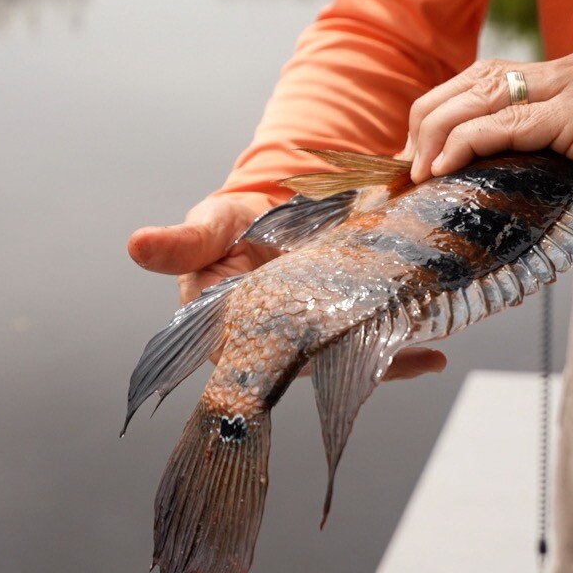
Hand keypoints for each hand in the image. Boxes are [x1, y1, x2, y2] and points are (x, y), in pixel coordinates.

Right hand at [128, 192, 447, 379]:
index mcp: (228, 331)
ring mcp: (313, 340)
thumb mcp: (211, 225)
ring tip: (425, 357)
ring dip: (383, 360)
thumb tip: (136, 245)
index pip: (248, 359)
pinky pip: (373, 347)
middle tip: (389, 358)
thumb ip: (183, 242)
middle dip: (346, 364)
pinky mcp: (344, 328)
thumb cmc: (232, 225)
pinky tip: (435, 356)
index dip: (276, 365)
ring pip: (346, 359)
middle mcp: (273, 346)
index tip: (309, 362)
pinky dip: (403, 353)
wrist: (275, 207)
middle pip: (309, 364)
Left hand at [406, 47, 572, 209]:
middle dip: (429, 119)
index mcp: (569, 74)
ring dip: (440, 131)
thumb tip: (444, 171)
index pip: (486, 77)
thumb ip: (515, 152)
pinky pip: (511, 123)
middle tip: (406, 164)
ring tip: (419, 168)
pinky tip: (444, 165)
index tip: (412, 150)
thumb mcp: (557, 165)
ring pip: (487, 94)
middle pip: (479, 79)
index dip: (439, 109)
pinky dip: (469, 143)